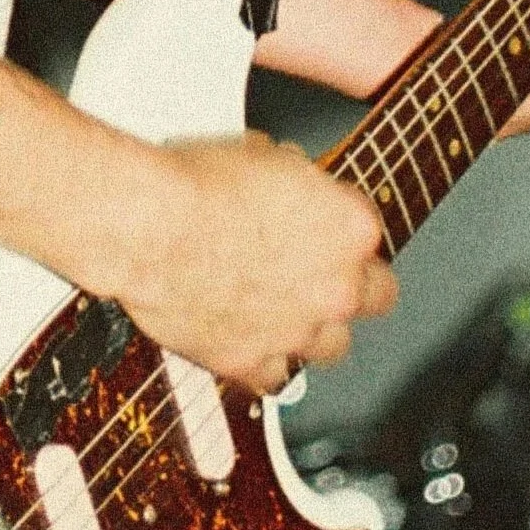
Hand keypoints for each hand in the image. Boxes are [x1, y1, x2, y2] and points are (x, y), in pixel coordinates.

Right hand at [108, 131, 395, 396]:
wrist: (152, 227)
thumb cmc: (198, 184)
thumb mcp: (263, 152)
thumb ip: (296, 180)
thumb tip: (292, 182)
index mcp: (351, 227)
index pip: (369, 232)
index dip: (341, 228)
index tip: (320, 224)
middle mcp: (337, 286)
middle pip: (377, 296)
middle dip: (353, 284)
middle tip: (322, 272)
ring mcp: (298, 331)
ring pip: (334, 345)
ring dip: (316, 328)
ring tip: (287, 311)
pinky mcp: (252, 362)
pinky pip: (275, 377)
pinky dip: (265, 362)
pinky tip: (250, 340)